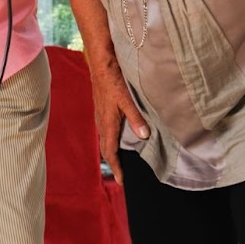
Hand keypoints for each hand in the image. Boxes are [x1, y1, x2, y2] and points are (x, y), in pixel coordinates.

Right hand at [88, 56, 148, 183]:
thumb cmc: (113, 79)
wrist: (101, 63)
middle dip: (113, 162)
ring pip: (104, 139)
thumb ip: (136, 117)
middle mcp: (101, 121)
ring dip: (111, 151)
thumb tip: (144, 135)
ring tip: (120, 160)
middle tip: (121, 175)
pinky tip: (117, 136)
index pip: (110, 152)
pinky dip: (110, 139)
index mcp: (107, 123)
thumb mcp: (127, 98)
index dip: (116, 167)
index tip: (121, 181)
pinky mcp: (101, 108)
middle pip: (106, 148)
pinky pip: (104, 130)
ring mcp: (100, 115)